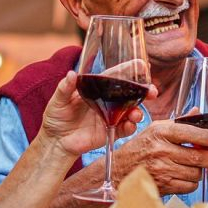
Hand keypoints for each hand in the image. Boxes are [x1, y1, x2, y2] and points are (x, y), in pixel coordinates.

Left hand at [40, 70, 156, 156]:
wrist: (55, 141)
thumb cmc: (56, 117)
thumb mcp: (58, 100)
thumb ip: (65, 88)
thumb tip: (71, 74)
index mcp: (99, 89)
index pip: (117, 76)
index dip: (130, 70)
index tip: (142, 67)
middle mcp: (109, 101)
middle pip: (131, 93)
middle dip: (144, 92)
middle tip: (152, 92)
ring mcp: (111, 116)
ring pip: (132, 111)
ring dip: (138, 111)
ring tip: (135, 114)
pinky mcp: (111, 131)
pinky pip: (125, 129)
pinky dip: (130, 127)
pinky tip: (129, 125)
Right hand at [108, 120, 207, 195]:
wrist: (118, 171)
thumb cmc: (140, 148)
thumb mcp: (155, 129)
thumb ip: (179, 122)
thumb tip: (198, 112)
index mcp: (160, 132)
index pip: (188, 132)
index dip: (206, 136)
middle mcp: (160, 150)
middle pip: (196, 156)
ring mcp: (161, 170)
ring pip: (195, 173)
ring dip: (199, 171)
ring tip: (194, 166)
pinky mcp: (162, 186)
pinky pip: (188, 186)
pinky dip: (191, 182)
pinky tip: (185, 176)